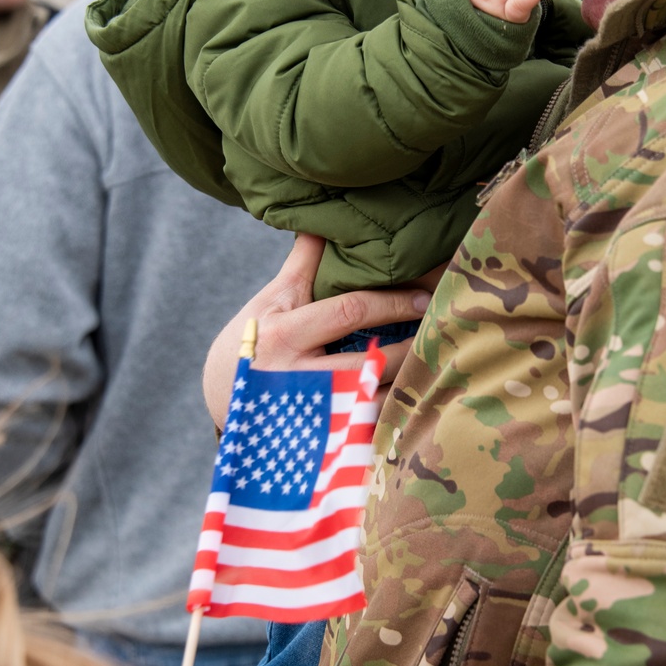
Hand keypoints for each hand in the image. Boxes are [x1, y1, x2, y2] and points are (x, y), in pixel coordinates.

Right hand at [202, 234, 430, 428]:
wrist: (220, 401)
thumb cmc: (252, 340)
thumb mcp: (271, 301)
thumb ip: (302, 264)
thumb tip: (322, 220)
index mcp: (285, 335)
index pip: (350, 312)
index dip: (392, 303)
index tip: (425, 297)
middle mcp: (296, 378)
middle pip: (371, 363)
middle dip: (412, 349)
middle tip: (444, 335)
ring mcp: (307, 417)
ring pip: (374, 405)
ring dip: (408, 389)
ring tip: (439, 370)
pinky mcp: (317, 445)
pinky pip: (366, 437)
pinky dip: (393, 422)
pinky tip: (416, 408)